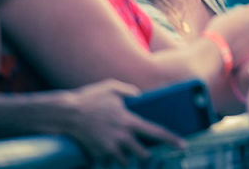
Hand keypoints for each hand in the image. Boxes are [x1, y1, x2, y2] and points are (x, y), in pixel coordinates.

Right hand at [63, 79, 184, 164]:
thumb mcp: (112, 87)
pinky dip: (108, 160)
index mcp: (130, 121)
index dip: (172, 140)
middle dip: (145, 154)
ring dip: (126, 158)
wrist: (66, 114)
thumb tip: (139, 95)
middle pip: (143, 154)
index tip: (183, 145)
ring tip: (121, 149)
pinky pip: (108, 162)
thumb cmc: (89, 98)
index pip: (157, 132)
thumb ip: (129, 91)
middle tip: (144, 151)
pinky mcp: (97, 155)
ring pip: (126, 161)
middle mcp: (122, 137)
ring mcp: (109, 148)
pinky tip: (103, 151)